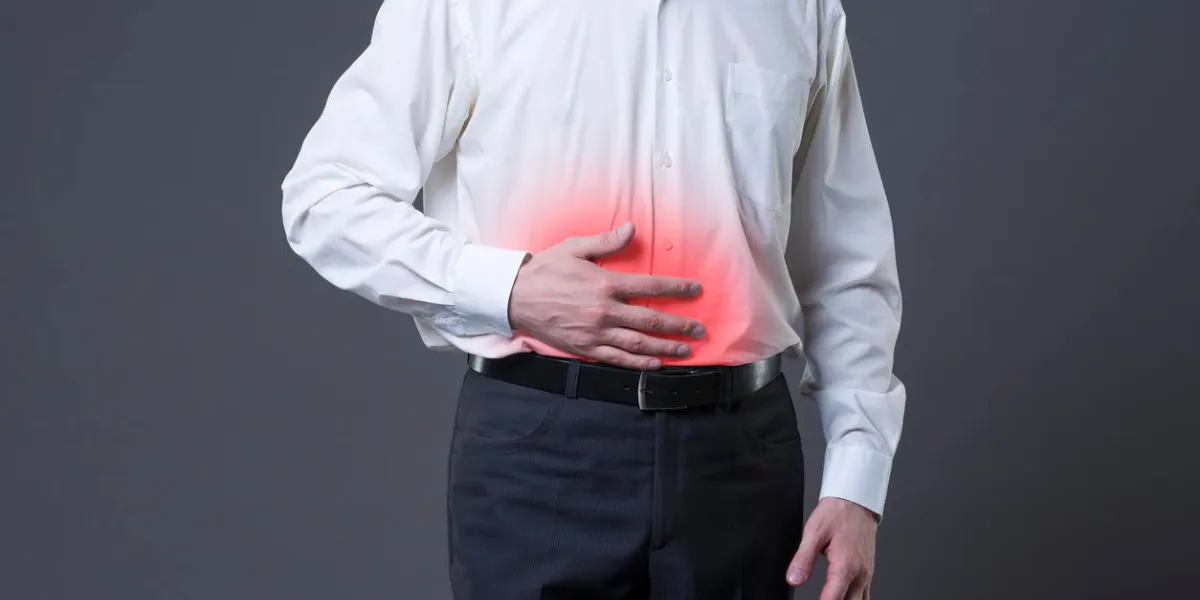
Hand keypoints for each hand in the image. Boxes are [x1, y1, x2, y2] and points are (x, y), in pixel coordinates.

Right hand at [507, 222, 705, 369]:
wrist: (515, 297)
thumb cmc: (545, 270)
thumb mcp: (575, 248)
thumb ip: (607, 241)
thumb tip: (632, 228)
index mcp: (605, 283)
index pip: (651, 287)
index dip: (677, 289)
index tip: (695, 290)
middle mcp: (605, 311)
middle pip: (651, 320)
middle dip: (679, 325)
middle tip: (699, 329)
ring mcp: (596, 333)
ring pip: (639, 344)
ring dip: (666, 348)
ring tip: (686, 350)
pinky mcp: (586, 348)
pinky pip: (617, 359)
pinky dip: (638, 364)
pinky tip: (655, 365)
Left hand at [786, 498, 878, 599]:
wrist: (856, 503)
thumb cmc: (837, 514)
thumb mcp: (814, 532)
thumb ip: (803, 558)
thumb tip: (794, 579)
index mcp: (845, 567)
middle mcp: (859, 575)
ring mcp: (866, 575)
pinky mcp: (867, 573)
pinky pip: (864, 595)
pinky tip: (842, 598)